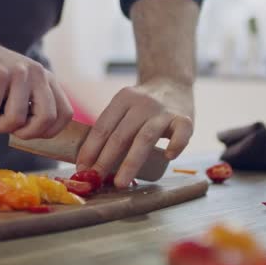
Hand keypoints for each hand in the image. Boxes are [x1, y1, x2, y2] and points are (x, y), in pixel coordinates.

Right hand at [0, 37, 72, 138]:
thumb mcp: (20, 87)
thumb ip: (33, 105)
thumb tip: (39, 134)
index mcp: (46, 79)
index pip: (65, 114)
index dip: (48, 131)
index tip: (28, 131)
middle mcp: (37, 74)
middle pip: (47, 119)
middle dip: (26, 133)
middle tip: (8, 128)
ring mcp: (18, 73)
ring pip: (16, 120)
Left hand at [76, 78, 193, 187]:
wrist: (172, 81)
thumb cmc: (142, 104)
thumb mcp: (124, 107)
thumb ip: (112, 129)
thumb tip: (89, 164)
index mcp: (122, 100)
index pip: (102, 127)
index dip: (90, 150)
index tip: (81, 170)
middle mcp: (141, 104)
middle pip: (120, 135)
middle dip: (105, 161)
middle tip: (95, 180)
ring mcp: (163, 111)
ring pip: (144, 138)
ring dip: (130, 163)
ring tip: (120, 183)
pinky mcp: (184, 118)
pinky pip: (182, 132)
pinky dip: (176, 144)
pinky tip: (168, 157)